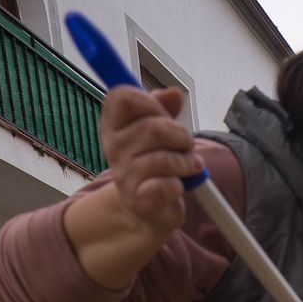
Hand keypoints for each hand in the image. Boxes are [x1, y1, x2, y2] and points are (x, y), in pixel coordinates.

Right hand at [99, 85, 201, 237]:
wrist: (147, 208)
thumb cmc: (153, 162)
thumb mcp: (157, 129)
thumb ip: (163, 108)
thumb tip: (174, 93)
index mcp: (114, 125)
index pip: (122, 97)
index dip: (150, 102)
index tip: (163, 115)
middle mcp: (113, 148)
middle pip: (154, 128)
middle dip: (181, 135)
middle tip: (186, 146)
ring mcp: (124, 175)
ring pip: (166, 159)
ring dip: (187, 162)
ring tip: (189, 166)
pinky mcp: (139, 200)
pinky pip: (168, 185)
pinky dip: (181, 185)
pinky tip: (178, 187)